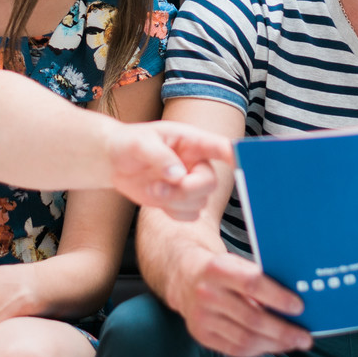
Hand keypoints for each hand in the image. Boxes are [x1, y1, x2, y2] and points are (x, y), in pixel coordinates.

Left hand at [105, 120, 231, 220]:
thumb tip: (178, 175)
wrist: (114, 161)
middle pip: (210, 182)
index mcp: (191, 140)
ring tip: (153, 188)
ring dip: (175, 201)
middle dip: (188, 190)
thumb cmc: (128, 143)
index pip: (219, 147)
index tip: (243, 161)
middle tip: (161, 187)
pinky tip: (158, 198)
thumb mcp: (140, 144)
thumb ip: (160, 157)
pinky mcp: (180, 200)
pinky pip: (189, 215)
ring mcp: (190, 182)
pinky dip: (173, 212)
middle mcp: (196, 162)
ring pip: (200, 202)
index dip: (234, 155)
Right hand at [170, 250, 312, 356]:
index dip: (278, 297)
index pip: (252, 284)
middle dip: (283, 330)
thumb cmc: (221, 269)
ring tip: (293, 343)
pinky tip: (272, 346)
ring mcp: (201, 317)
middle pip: (252, 318)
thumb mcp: (236, 263)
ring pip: (245, 338)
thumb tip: (294, 303)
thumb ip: (259, 279)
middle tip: (305, 337)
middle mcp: (206, 293)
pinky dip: (258, 350)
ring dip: (274, 344)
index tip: (299, 307)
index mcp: (217, 268)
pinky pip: (235, 349)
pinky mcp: (200, 334)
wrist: (183, 276)